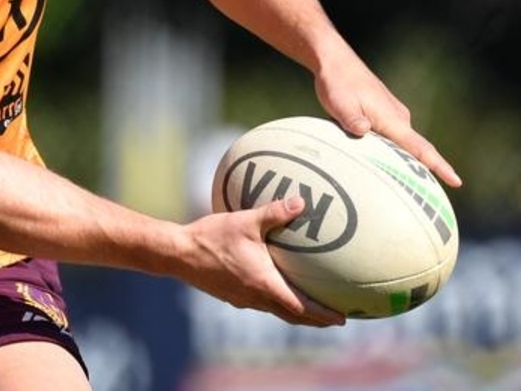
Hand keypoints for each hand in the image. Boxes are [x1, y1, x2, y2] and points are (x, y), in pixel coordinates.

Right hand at [182, 197, 345, 326]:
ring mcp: (242, 299)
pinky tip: (272, 288)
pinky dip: (276, 302)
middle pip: (292, 316)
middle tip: (334, 319)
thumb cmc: (211, 237)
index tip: (342, 318)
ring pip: (276, 311)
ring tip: (309, 307)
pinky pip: (260, 303)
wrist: (178, 253)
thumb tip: (300, 201)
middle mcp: (255, 297)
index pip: (301, 307)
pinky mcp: (231, 295)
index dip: (323, 314)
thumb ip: (274, 213)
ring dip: (295, 312)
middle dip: (315, 320)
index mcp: (264, 284)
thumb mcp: (245, 221)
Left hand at [314, 49, 462, 187]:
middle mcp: (398, 118)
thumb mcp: (340, 104)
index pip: (421, 147)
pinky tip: (379, 162)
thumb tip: (364, 131)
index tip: (457, 181)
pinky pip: (391, 137)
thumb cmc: (338, 83)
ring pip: (401, 145)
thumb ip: (352, 120)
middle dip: (424, 173)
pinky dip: (390, 151)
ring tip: (402, 188)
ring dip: (403, 162)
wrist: (334, 61)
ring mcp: (392, 116)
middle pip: (415, 151)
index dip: (439, 166)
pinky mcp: (383, 114)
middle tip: (426, 199)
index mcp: (392, 120)